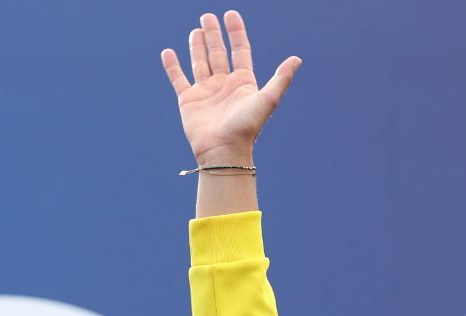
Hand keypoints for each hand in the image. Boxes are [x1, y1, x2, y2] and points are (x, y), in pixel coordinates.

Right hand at [161, 10, 300, 163]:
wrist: (224, 151)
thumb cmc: (247, 127)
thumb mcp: (268, 100)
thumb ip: (281, 79)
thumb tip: (297, 59)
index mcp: (243, 82)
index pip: (240, 50)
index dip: (236, 32)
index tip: (231, 14)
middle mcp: (224, 85)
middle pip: (218, 53)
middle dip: (213, 34)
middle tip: (208, 16)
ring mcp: (206, 91)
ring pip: (200, 62)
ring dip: (197, 46)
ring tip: (196, 29)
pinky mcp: (188, 100)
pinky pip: (178, 79)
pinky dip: (172, 66)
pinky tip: (168, 52)